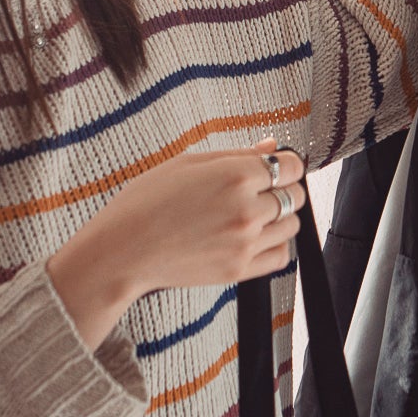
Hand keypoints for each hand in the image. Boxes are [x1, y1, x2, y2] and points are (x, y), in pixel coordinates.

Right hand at [48, 139, 306, 348]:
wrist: (122, 250)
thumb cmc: (146, 201)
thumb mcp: (188, 163)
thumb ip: (237, 154)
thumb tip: (272, 146)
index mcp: (235, 175)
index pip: (292, 166)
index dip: (286, 164)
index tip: (274, 168)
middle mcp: (246, 209)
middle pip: (295, 195)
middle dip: (283, 189)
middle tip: (259, 190)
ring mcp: (245, 242)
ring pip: (292, 226)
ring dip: (279, 217)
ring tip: (252, 215)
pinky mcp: (239, 270)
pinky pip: (281, 256)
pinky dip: (274, 246)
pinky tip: (253, 238)